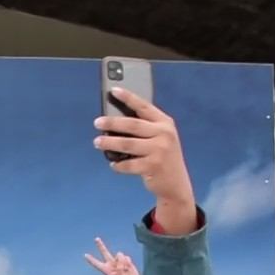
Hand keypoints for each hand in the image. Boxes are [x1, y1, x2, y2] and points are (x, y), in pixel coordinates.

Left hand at [83, 237, 140, 274]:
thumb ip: (118, 269)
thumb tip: (119, 262)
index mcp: (106, 270)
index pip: (97, 264)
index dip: (91, 259)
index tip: (85, 255)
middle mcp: (111, 264)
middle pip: (105, 252)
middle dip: (101, 245)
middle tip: (96, 239)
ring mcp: (118, 262)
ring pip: (119, 255)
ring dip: (122, 261)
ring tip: (124, 270)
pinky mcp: (126, 261)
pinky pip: (126, 257)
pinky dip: (128, 262)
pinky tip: (128, 268)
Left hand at [95, 90, 196, 232]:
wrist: (177, 184)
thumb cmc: (163, 157)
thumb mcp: (161, 138)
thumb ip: (145, 128)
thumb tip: (115, 121)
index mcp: (165, 123)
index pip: (144, 106)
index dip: (128, 97)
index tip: (113, 91)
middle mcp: (164, 134)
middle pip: (132, 124)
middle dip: (112, 122)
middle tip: (97, 122)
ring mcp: (159, 151)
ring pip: (127, 144)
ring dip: (109, 142)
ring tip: (97, 142)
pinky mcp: (153, 167)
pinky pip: (129, 164)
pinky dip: (118, 164)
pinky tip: (113, 164)